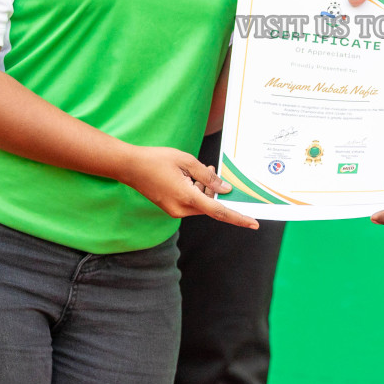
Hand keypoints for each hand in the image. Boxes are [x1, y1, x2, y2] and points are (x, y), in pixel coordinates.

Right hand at [119, 145, 259, 229]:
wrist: (130, 167)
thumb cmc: (156, 160)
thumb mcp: (186, 161)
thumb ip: (207, 177)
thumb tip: (225, 190)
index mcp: (187, 197)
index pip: (219, 212)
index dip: (238, 218)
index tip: (254, 223)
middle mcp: (181, 209)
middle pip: (209, 205)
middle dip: (215, 191)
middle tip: (212, 170)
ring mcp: (174, 210)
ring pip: (200, 203)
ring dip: (204, 189)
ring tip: (200, 169)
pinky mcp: (170, 207)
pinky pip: (190, 203)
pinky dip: (195, 191)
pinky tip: (191, 177)